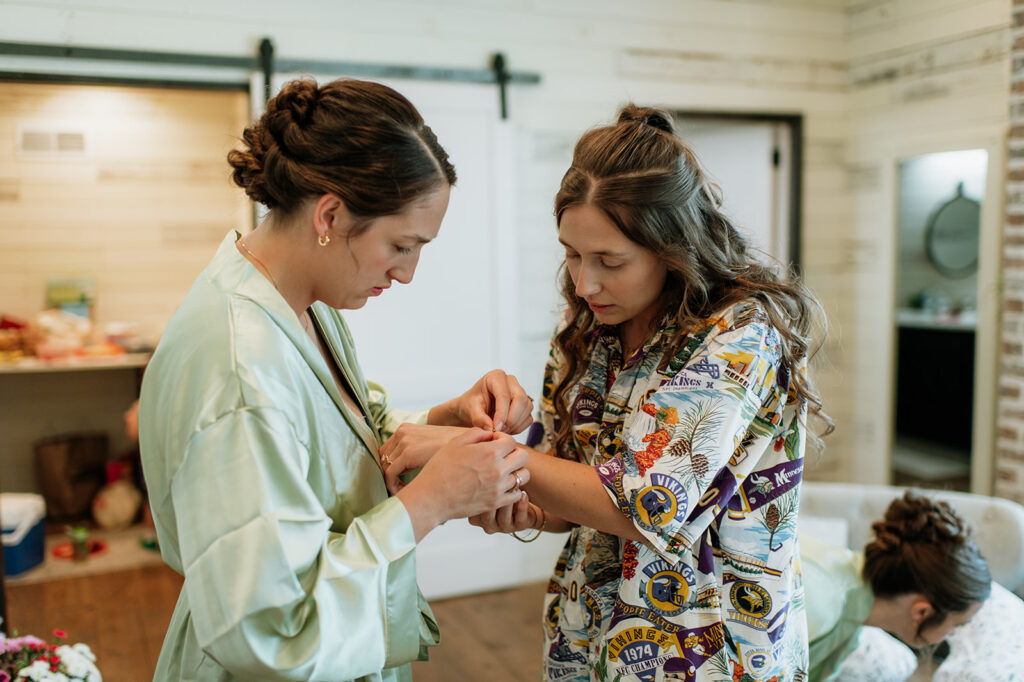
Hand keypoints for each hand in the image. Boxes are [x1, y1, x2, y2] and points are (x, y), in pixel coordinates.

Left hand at [380, 423, 468, 493]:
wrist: (471, 445)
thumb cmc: (455, 449)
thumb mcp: (431, 445)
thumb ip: (418, 451)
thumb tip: (408, 468)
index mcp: (406, 429)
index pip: (386, 451)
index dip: (391, 468)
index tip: (401, 481)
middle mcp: (402, 432)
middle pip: (383, 459)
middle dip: (390, 475)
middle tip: (402, 488)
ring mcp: (404, 441)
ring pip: (385, 468)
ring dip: (393, 482)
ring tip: (406, 491)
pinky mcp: (408, 453)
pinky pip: (389, 475)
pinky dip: (394, 486)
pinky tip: (406, 491)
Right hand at [397, 429, 531, 532]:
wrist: (431, 497)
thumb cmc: (440, 468)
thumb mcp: (455, 443)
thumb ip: (477, 433)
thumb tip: (491, 434)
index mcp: (489, 453)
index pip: (512, 441)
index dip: (503, 440)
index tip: (494, 444)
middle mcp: (498, 470)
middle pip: (523, 457)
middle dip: (515, 453)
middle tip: (502, 456)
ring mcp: (498, 488)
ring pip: (523, 476)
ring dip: (516, 471)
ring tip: (503, 472)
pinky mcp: (495, 503)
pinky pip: (516, 495)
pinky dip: (513, 490)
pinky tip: (501, 486)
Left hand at [439, 369, 533, 433]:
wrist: (474, 409)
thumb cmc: (471, 404)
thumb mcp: (470, 410)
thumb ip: (479, 418)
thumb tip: (491, 428)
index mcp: (496, 377)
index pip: (504, 395)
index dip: (501, 414)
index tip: (495, 428)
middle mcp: (511, 382)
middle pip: (520, 400)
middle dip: (511, 419)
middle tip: (498, 431)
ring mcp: (521, 392)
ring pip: (527, 409)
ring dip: (514, 425)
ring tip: (499, 430)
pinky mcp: (525, 405)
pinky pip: (528, 418)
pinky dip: (518, 428)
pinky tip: (505, 429)